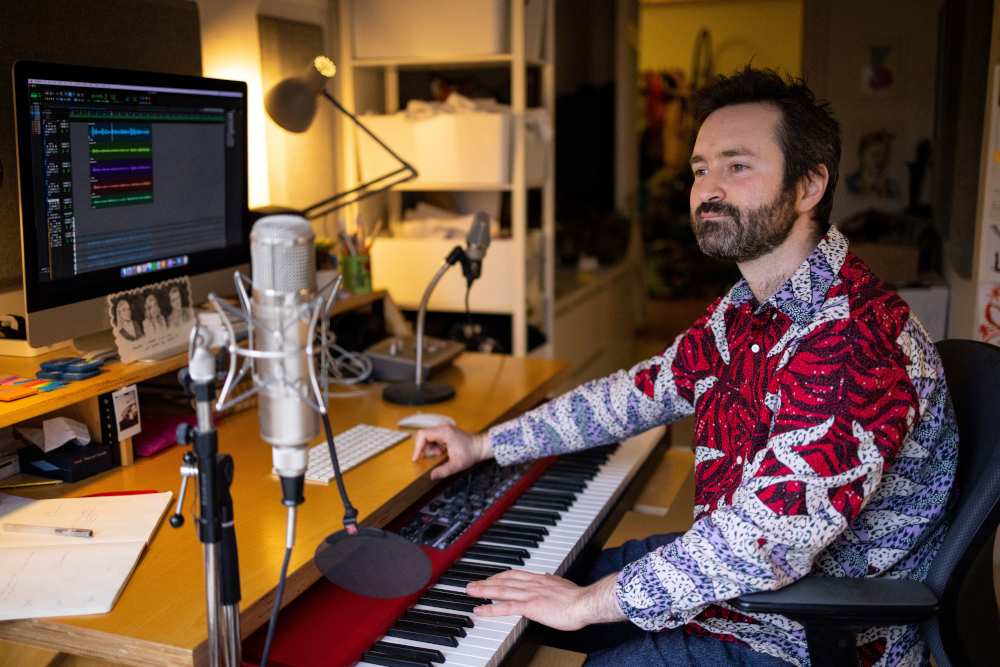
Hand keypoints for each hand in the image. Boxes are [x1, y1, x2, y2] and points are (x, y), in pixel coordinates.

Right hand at [412, 423, 492, 479]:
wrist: (479, 446)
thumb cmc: (470, 454)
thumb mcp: (457, 465)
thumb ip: (444, 471)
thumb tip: (432, 476)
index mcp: (445, 432)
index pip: (423, 435)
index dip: (417, 447)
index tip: (416, 458)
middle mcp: (443, 426)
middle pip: (423, 435)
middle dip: (425, 448)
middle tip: (435, 456)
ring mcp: (443, 426)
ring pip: (427, 436)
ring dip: (430, 447)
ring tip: (441, 454)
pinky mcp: (444, 428)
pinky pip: (431, 436)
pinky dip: (433, 444)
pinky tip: (442, 450)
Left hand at [465, 570, 625, 630]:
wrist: (585, 603)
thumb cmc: (578, 598)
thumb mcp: (563, 584)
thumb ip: (553, 580)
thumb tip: (548, 576)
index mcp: (540, 579)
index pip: (515, 574)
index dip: (500, 575)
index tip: (491, 577)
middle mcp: (532, 584)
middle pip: (503, 580)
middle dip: (486, 581)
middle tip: (472, 583)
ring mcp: (529, 594)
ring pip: (500, 590)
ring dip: (483, 591)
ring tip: (470, 591)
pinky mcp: (530, 606)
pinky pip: (505, 607)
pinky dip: (490, 608)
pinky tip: (480, 610)